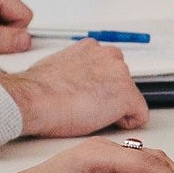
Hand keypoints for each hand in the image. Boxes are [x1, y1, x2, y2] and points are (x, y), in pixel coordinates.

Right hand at [0, 42, 148, 136]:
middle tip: (88, 108)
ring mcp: (121, 74)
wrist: (34, 99)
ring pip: (130, 98)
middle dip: (109, 96)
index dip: (99, 87)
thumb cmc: (38, 90)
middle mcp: (109, 56)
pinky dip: (126, 123)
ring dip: (115, 108)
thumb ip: (74, 70)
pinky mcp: (127, 95)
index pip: (108, 68)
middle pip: (122, 82)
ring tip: (90, 115)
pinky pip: (139, 115)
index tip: (89, 96)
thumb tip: (72, 81)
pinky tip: (104, 123)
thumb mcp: (56, 67)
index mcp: (91, 48)